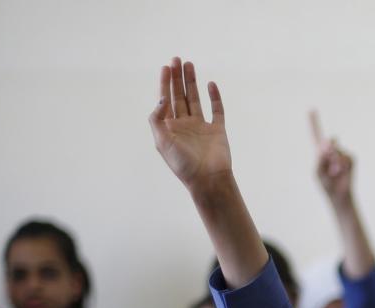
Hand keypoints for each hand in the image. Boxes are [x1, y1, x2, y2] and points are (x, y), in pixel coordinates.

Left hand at [149, 58, 231, 190]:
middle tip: (177, 59)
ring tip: (189, 64)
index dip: (165, 83)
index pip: (165, 100)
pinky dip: (214, 97)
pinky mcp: (217, 130)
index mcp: (170, 128)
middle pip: (179, 96)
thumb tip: (162, 98)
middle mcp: (185, 125)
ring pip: (195, 99)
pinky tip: (210, 84)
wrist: (208, 179)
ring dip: (192, 82)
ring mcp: (201, 127)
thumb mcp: (162, 141)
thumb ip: (157, 119)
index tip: (166, 67)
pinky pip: (217, 110)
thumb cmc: (183, 164)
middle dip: (177, 78)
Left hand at [310, 110, 354, 206]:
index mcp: (320, 153)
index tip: (311, 109)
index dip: (313, 122)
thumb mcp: (317, 172)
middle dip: (327, 147)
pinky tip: (340, 172)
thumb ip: (320, 157)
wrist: (339, 195)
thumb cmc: (326, 184)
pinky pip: (345, 157)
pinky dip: (341, 165)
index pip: (316, 135)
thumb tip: (329, 143)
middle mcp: (331, 151)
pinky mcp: (350, 159)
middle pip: (330, 140)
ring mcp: (342, 155)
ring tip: (334, 173)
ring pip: (336, 151)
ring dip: (334, 163)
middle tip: (326, 155)